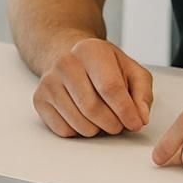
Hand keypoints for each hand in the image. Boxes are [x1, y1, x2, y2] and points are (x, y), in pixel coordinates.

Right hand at [32, 37, 153, 136]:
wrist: (69, 56)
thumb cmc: (103, 67)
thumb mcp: (131, 71)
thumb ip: (142, 93)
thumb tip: (140, 118)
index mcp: (91, 50)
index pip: (110, 87)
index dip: (126, 111)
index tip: (135, 123)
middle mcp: (66, 63)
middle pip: (92, 108)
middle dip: (113, 124)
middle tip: (119, 124)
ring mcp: (49, 81)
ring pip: (79, 123)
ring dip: (97, 130)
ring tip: (102, 118)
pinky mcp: (40, 99)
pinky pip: (64, 130)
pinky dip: (79, 131)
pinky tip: (83, 117)